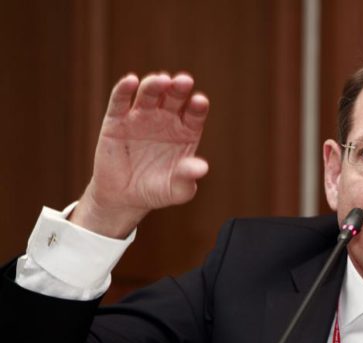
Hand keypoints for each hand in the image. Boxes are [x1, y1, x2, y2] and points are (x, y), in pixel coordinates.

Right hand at [70, 73, 209, 237]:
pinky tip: (131, 81)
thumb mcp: (176, 190)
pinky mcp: (116, 119)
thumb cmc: (157, 191)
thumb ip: (188, 177)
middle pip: (174, 97)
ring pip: (149, 93)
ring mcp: (141, 116)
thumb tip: (202, 168)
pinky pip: (120, 100)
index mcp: (185, 131)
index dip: (197, 106)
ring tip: (161, 80)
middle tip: (184, 82)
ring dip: (155, 84)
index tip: (200, 101)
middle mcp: (165, 119)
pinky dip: (124, 89)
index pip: (194, 114)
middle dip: (179, 88)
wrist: (124, 197)